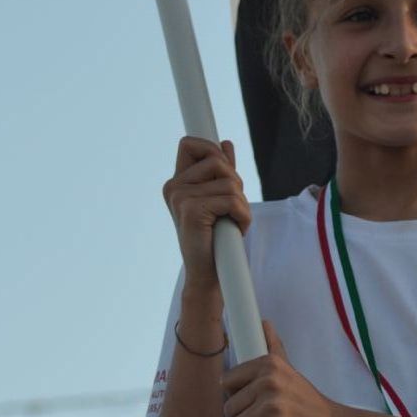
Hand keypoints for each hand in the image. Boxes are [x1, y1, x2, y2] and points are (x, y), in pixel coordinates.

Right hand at [162, 137, 251, 289]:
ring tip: (232, 222)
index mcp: (177, 182)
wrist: (208, 274)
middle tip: (232, 208)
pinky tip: (236, 229)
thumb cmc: (215, 237)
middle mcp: (173, 187)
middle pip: (217, 160)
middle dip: (235, 181)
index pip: (190, 144)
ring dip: (241, 203)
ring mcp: (179, 197)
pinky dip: (242, 215)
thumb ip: (220, 172)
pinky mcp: (191, 210)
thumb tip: (225, 143)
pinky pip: (231, 200)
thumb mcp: (218, 199)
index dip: (210, 148)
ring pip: (229, 182)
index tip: (224, 158)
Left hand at [221, 320, 338, 416]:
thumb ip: (273, 347)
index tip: (256, 401)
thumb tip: (264, 323)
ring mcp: (273, 405)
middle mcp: (269, 381)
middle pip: (229, 409)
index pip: (226, 382)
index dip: (238, 396)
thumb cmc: (308, 403)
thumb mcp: (290, 371)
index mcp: (269, 364)